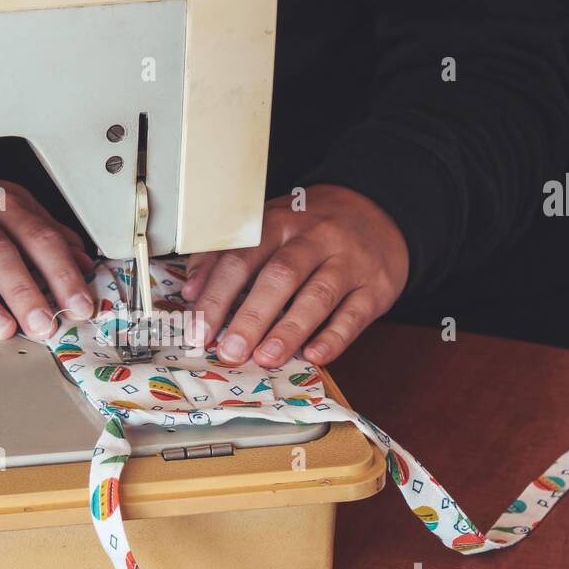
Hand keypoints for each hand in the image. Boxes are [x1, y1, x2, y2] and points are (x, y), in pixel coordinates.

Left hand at [182, 185, 408, 366]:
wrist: (377, 211)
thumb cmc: (310, 229)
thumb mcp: (268, 227)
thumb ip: (225, 255)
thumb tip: (190, 291)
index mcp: (279, 223)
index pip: (241, 259)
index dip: (217, 295)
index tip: (198, 330)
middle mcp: (314, 239)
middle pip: (279, 277)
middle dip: (250, 317)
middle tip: (229, 351)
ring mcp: (348, 262)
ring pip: (317, 295)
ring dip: (289, 330)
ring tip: (265, 358)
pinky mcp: (375, 286)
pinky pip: (355, 314)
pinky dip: (334, 337)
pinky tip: (315, 355)